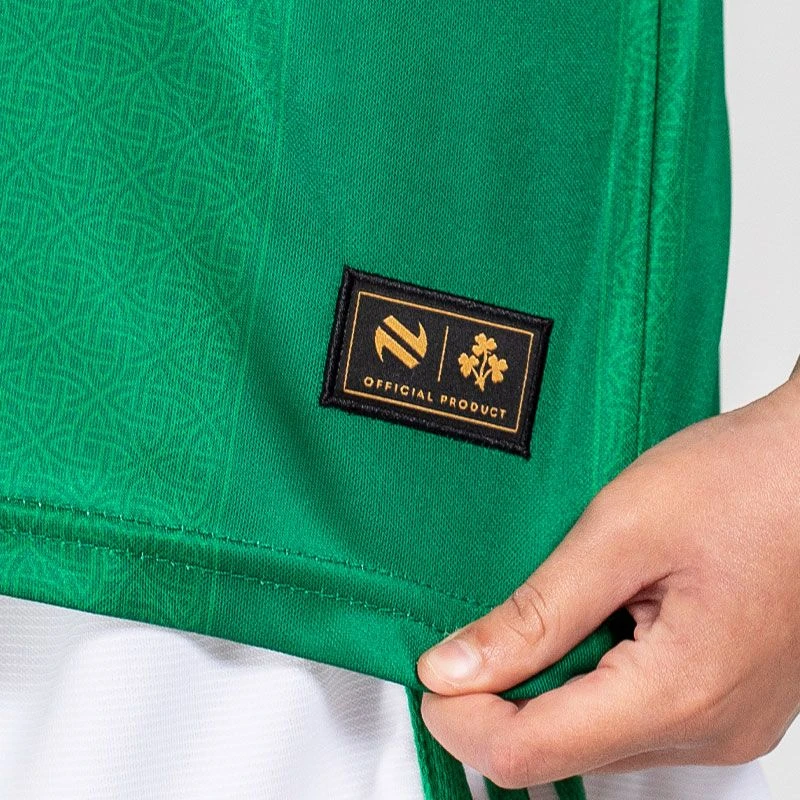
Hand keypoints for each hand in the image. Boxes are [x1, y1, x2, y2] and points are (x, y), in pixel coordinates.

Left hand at [416, 362, 799, 787]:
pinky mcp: (724, 703)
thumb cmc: (744, 482)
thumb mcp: (619, 533)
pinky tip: (594, 616)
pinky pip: (633, 714)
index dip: (461, 719)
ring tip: (551, 607)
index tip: (433, 671)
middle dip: (502, 699)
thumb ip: (535, 613)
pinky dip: (591, 676)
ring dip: (548, 685)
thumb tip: (456, 668)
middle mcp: (709, 731)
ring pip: (594, 735)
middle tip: (482, 627)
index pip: (529, 756)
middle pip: (561, 751)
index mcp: (679, 695)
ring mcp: (722, 723)